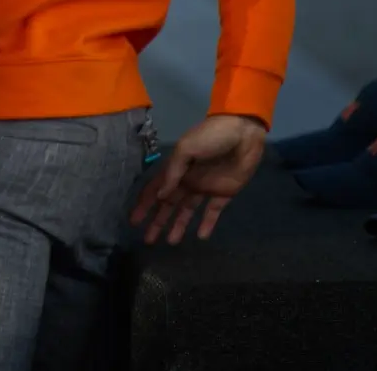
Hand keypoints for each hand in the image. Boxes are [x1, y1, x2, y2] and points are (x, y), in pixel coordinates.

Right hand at [131, 114, 266, 244]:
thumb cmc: (210, 137)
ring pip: (187, 211)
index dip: (144, 205)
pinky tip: (201, 237)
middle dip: (158, 221)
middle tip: (149, 240)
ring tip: (171, 243)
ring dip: (178, 226)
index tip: (134, 221)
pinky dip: (207, 224)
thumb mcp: (187, 149)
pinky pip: (212, 212)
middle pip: (168, 205)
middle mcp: (187, 181)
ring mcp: (205, 188)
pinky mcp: (223, 193)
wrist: (243, 134)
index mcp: (175, 169)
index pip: (154, 190)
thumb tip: (160, 196)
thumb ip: (173, 173)